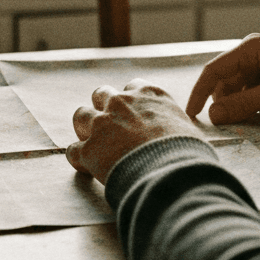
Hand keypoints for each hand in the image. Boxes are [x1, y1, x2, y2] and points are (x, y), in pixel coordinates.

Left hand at [66, 79, 205, 183]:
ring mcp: (102, 124)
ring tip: (93, 144)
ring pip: (80, 115)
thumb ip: (173, 124)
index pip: (133, 86)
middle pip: (101, 94)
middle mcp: (122, 102)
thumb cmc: (187, 152)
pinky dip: (79, 159)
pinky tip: (87, 168)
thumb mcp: (187, 128)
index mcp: (149, 94)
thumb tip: (177, 137)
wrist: (171, 173)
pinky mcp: (89, 149)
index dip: (131, 102)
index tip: (134, 115)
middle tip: (110, 127)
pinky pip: (73, 150)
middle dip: (103, 108)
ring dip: (85, 128)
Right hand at [186, 34, 259, 124]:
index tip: (191, 117)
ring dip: (240, 108)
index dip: (199, 94)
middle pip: (225, 83)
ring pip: (240, 91)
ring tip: (248, 124)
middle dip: (223, 105)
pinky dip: (254, 107)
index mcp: (251, 49)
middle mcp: (254, 55)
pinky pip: (254, 94)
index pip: (212, 71)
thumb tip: (212, 116)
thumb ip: (242, 105)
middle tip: (227, 128)